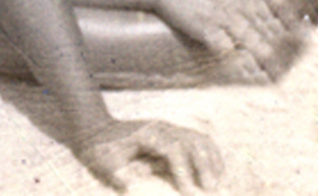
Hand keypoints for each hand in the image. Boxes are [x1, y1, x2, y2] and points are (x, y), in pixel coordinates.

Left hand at [78, 118, 222, 192]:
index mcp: (149, 133)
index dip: (184, 170)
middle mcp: (164, 128)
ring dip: (212, 161)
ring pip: (199, 139)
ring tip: (219, 184)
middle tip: (210, 190)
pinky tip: (215, 173)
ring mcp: (170, 130)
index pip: (174, 148)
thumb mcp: (104, 165)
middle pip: (192, 140)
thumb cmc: (101, 151)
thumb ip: (118, 176)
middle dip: (204, 165)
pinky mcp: (173, 136)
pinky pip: (198, 142)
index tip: (189, 192)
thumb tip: (133, 187)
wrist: (98, 132)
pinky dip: (209, 157)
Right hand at [148, 0, 297, 79]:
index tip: (299, 32)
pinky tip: (244, 68)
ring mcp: (221, 13)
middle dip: (282, 41)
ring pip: (250, 37)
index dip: (289, 17)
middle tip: (296, 58)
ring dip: (264, 54)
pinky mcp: (204, 27)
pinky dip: (235, 57)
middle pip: (267, 22)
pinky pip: (224, 47)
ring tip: (278, 71)